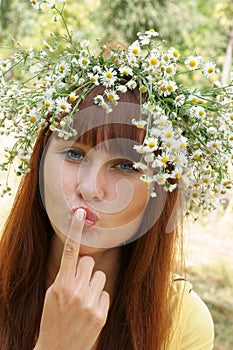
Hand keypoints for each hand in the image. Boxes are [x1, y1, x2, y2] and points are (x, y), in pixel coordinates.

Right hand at [34, 209, 109, 349]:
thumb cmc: (53, 318)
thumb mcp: (52, 294)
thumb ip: (65, 275)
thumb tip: (81, 260)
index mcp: (61, 284)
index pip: (70, 251)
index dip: (75, 230)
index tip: (80, 213)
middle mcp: (76, 292)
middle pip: (89, 262)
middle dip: (84, 270)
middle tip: (77, 284)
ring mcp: (90, 303)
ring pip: (99, 276)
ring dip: (92, 284)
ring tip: (83, 299)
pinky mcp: (101, 313)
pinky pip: (105, 292)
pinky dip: (98, 298)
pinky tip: (89, 310)